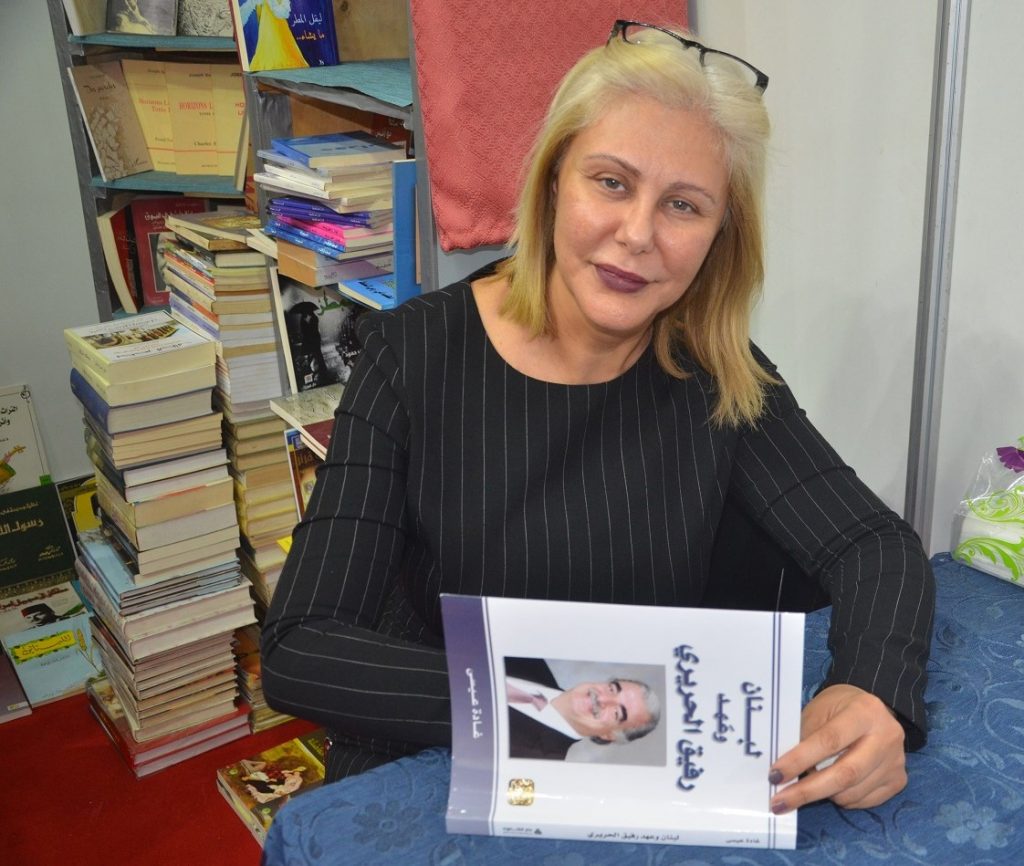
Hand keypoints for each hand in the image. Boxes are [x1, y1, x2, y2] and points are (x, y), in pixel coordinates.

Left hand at [768, 684, 906, 812]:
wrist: (873, 709)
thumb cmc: (838, 708)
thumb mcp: (817, 710)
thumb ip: (803, 737)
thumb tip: (783, 773)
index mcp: (864, 711)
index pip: (829, 740)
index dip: (800, 760)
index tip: (775, 775)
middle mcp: (887, 736)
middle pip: (845, 773)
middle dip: (808, 791)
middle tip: (780, 802)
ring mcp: (896, 761)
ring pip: (853, 792)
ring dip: (823, 795)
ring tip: (804, 789)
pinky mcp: (899, 780)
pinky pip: (864, 801)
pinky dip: (841, 799)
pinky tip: (830, 788)